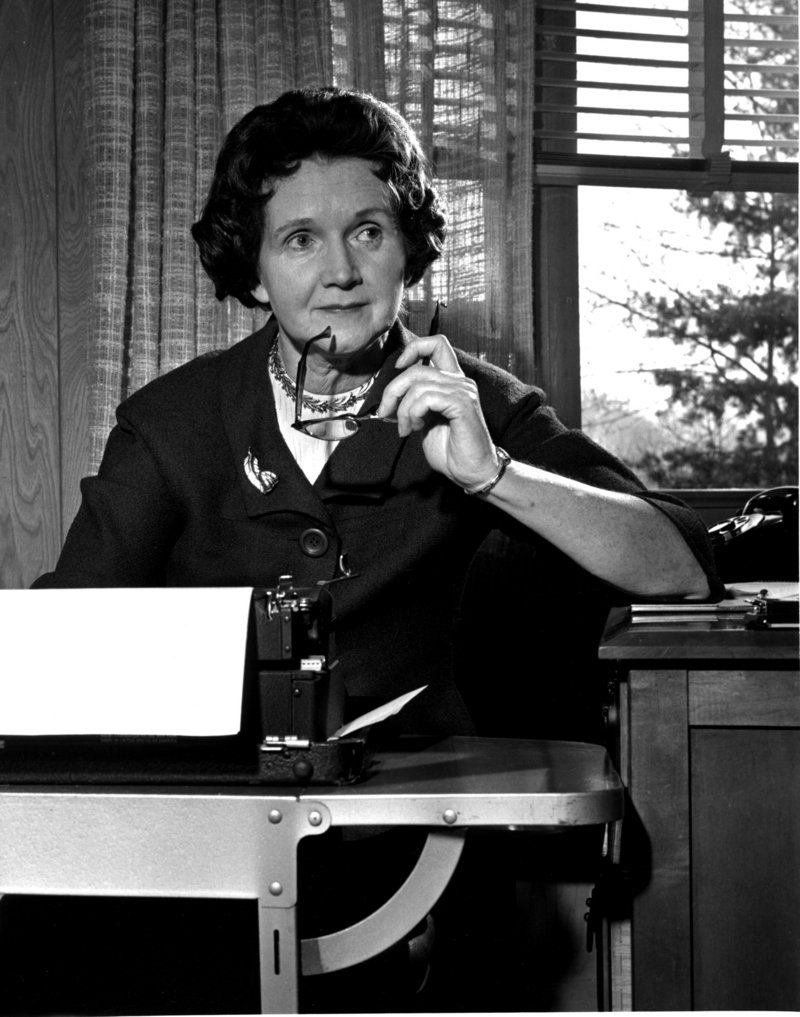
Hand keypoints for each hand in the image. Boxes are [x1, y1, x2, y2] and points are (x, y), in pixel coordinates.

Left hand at [376, 334, 501, 489]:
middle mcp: (459, 381)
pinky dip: (414, 413)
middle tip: (385, 414)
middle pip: (416, 368)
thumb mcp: (425, 421)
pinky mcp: (463, 405)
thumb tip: (390, 397)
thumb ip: (414, 403)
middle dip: (392, 391)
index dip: (413, 349)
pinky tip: (417, 428)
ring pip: (418, 385)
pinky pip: (427, 398)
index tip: (398, 368)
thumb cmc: (450, 450)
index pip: (436, 344)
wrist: (471, 471)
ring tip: (406, 428)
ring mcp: (463, 391)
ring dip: (403, 410)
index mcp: (451, 381)